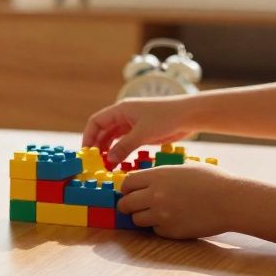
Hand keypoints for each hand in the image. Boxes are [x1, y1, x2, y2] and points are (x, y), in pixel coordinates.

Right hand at [82, 95, 199, 166]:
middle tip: (95, 163)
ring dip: (108, 151)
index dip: (88, 136)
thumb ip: (124, 147)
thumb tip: (108, 160)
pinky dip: (120, 152)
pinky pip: (125, 143)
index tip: (86, 152)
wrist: (189, 115)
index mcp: (121, 110)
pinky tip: (119, 163)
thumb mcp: (143, 133)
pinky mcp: (142, 133)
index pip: (96, 122)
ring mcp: (133, 125)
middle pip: (103, 131)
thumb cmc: (166, 117)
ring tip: (106, 166)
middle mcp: (124, 116)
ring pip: (113, 139)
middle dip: (97, 146)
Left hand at [118, 162, 237, 239]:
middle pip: (126, 204)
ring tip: (157, 213)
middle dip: (128, 205)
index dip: (127, 189)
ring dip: (143, 217)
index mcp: (157, 177)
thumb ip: (161, 175)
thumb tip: (144, 181)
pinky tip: (174, 220)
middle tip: (134, 206)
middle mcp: (155, 196)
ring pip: (137, 220)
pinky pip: (155, 230)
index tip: (130, 192)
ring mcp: (162, 215)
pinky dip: (160, 227)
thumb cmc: (212, 181)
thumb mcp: (183, 169)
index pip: (127, 184)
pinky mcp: (171, 231)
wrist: (231, 201)